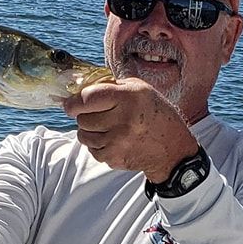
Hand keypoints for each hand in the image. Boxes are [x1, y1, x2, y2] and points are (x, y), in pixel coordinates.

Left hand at [62, 78, 196, 182]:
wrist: (172, 149)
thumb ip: (111, 85)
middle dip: (85, 116)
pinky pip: (92, 150)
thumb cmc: (155, 114)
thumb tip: (79, 89)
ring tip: (106, 127)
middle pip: (83, 118)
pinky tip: (113, 140)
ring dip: (89, 131)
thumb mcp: (140, 89)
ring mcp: (118, 142)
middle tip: (99, 115)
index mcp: (129, 98)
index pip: (87, 98)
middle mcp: (123, 120)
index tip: (70, 104)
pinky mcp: (115, 158)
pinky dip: (97, 145)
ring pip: (83, 135)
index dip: (74, 102)